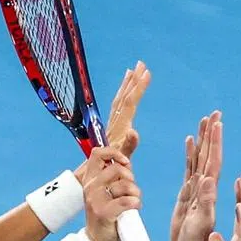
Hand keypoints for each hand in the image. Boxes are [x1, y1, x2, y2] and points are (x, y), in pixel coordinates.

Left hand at [75, 61, 148, 183]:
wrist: (94, 177)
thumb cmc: (110, 170)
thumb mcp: (122, 158)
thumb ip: (128, 145)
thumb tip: (134, 130)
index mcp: (119, 128)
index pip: (129, 103)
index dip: (138, 88)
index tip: (147, 73)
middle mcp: (114, 124)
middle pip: (124, 97)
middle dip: (133, 80)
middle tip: (141, 64)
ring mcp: (112, 126)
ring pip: (120, 101)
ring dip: (127, 85)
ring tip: (133, 71)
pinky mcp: (112, 130)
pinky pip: (118, 108)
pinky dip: (123, 97)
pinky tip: (125, 94)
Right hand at [82, 146, 141, 240]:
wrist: (98, 240)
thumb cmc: (108, 208)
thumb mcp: (113, 183)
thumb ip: (122, 159)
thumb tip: (132, 132)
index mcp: (91, 177)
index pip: (98, 153)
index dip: (115, 153)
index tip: (126, 163)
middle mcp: (90, 186)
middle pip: (117, 169)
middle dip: (131, 179)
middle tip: (131, 190)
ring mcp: (95, 199)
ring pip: (124, 186)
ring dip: (135, 194)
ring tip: (133, 202)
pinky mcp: (103, 213)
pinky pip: (127, 201)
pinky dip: (136, 204)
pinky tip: (134, 209)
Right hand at [170, 110, 221, 240]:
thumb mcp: (201, 224)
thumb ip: (205, 203)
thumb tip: (209, 180)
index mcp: (209, 193)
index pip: (215, 162)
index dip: (216, 143)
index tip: (217, 123)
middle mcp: (205, 189)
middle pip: (209, 156)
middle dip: (212, 135)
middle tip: (214, 113)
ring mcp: (196, 191)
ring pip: (200, 160)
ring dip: (203, 140)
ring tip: (204, 120)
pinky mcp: (188, 196)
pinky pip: (190, 170)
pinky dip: (190, 155)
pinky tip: (190, 142)